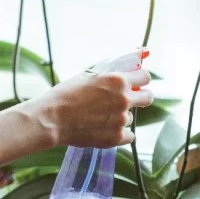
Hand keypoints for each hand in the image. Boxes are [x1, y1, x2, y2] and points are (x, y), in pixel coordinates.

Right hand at [27, 68, 152, 148]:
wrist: (51, 119)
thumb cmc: (66, 94)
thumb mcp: (89, 76)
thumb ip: (111, 72)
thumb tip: (132, 61)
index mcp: (118, 80)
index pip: (145, 76)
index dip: (140, 79)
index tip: (136, 82)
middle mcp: (123, 99)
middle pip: (148, 98)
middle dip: (140, 97)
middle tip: (127, 100)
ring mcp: (121, 120)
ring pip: (130, 117)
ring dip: (120, 116)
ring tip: (99, 117)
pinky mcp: (116, 137)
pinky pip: (129, 135)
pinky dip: (119, 133)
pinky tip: (104, 129)